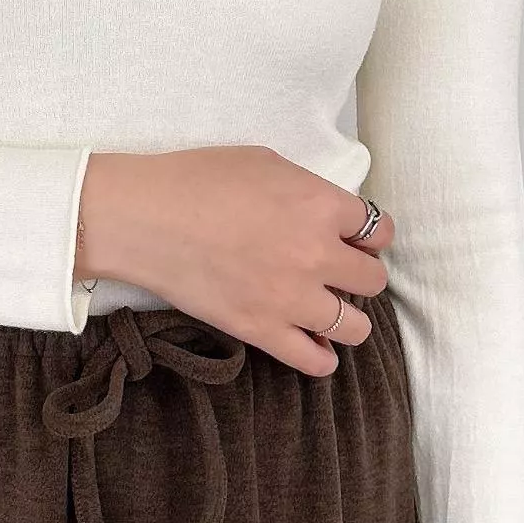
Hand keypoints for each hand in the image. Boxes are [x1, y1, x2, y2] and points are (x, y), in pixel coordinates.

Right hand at [76, 147, 394, 377]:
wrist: (145, 218)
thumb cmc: (198, 179)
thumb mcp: (266, 162)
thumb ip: (309, 189)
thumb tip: (329, 214)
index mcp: (321, 205)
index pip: (378, 229)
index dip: (368, 234)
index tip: (355, 238)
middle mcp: (317, 254)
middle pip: (373, 279)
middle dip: (359, 274)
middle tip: (337, 272)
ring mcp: (292, 298)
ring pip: (355, 327)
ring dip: (348, 318)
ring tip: (330, 311)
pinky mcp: (262, 330)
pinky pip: (315, 360)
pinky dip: (322, 356)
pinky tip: (315, 345)